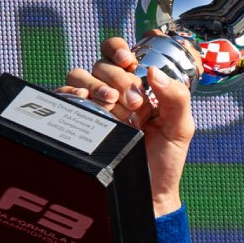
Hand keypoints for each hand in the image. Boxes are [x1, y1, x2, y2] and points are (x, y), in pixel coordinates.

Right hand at [62, 35, 193, 216]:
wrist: (147, 193)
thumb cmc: (165, 160)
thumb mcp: (181, 127)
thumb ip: (177, 97)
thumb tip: (153, 71)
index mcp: (139, 86)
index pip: (121, 53)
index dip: (120, 49)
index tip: (129, 62)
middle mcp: (114, 91)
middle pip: (101, 63)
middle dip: (117, 77)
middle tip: (133, 102)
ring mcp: (94, 106)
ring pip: (79, 74)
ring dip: (94, 84)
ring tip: (111, 104)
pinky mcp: (78, 120)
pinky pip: (62, 96)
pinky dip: (70, 94)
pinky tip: (85, 103)